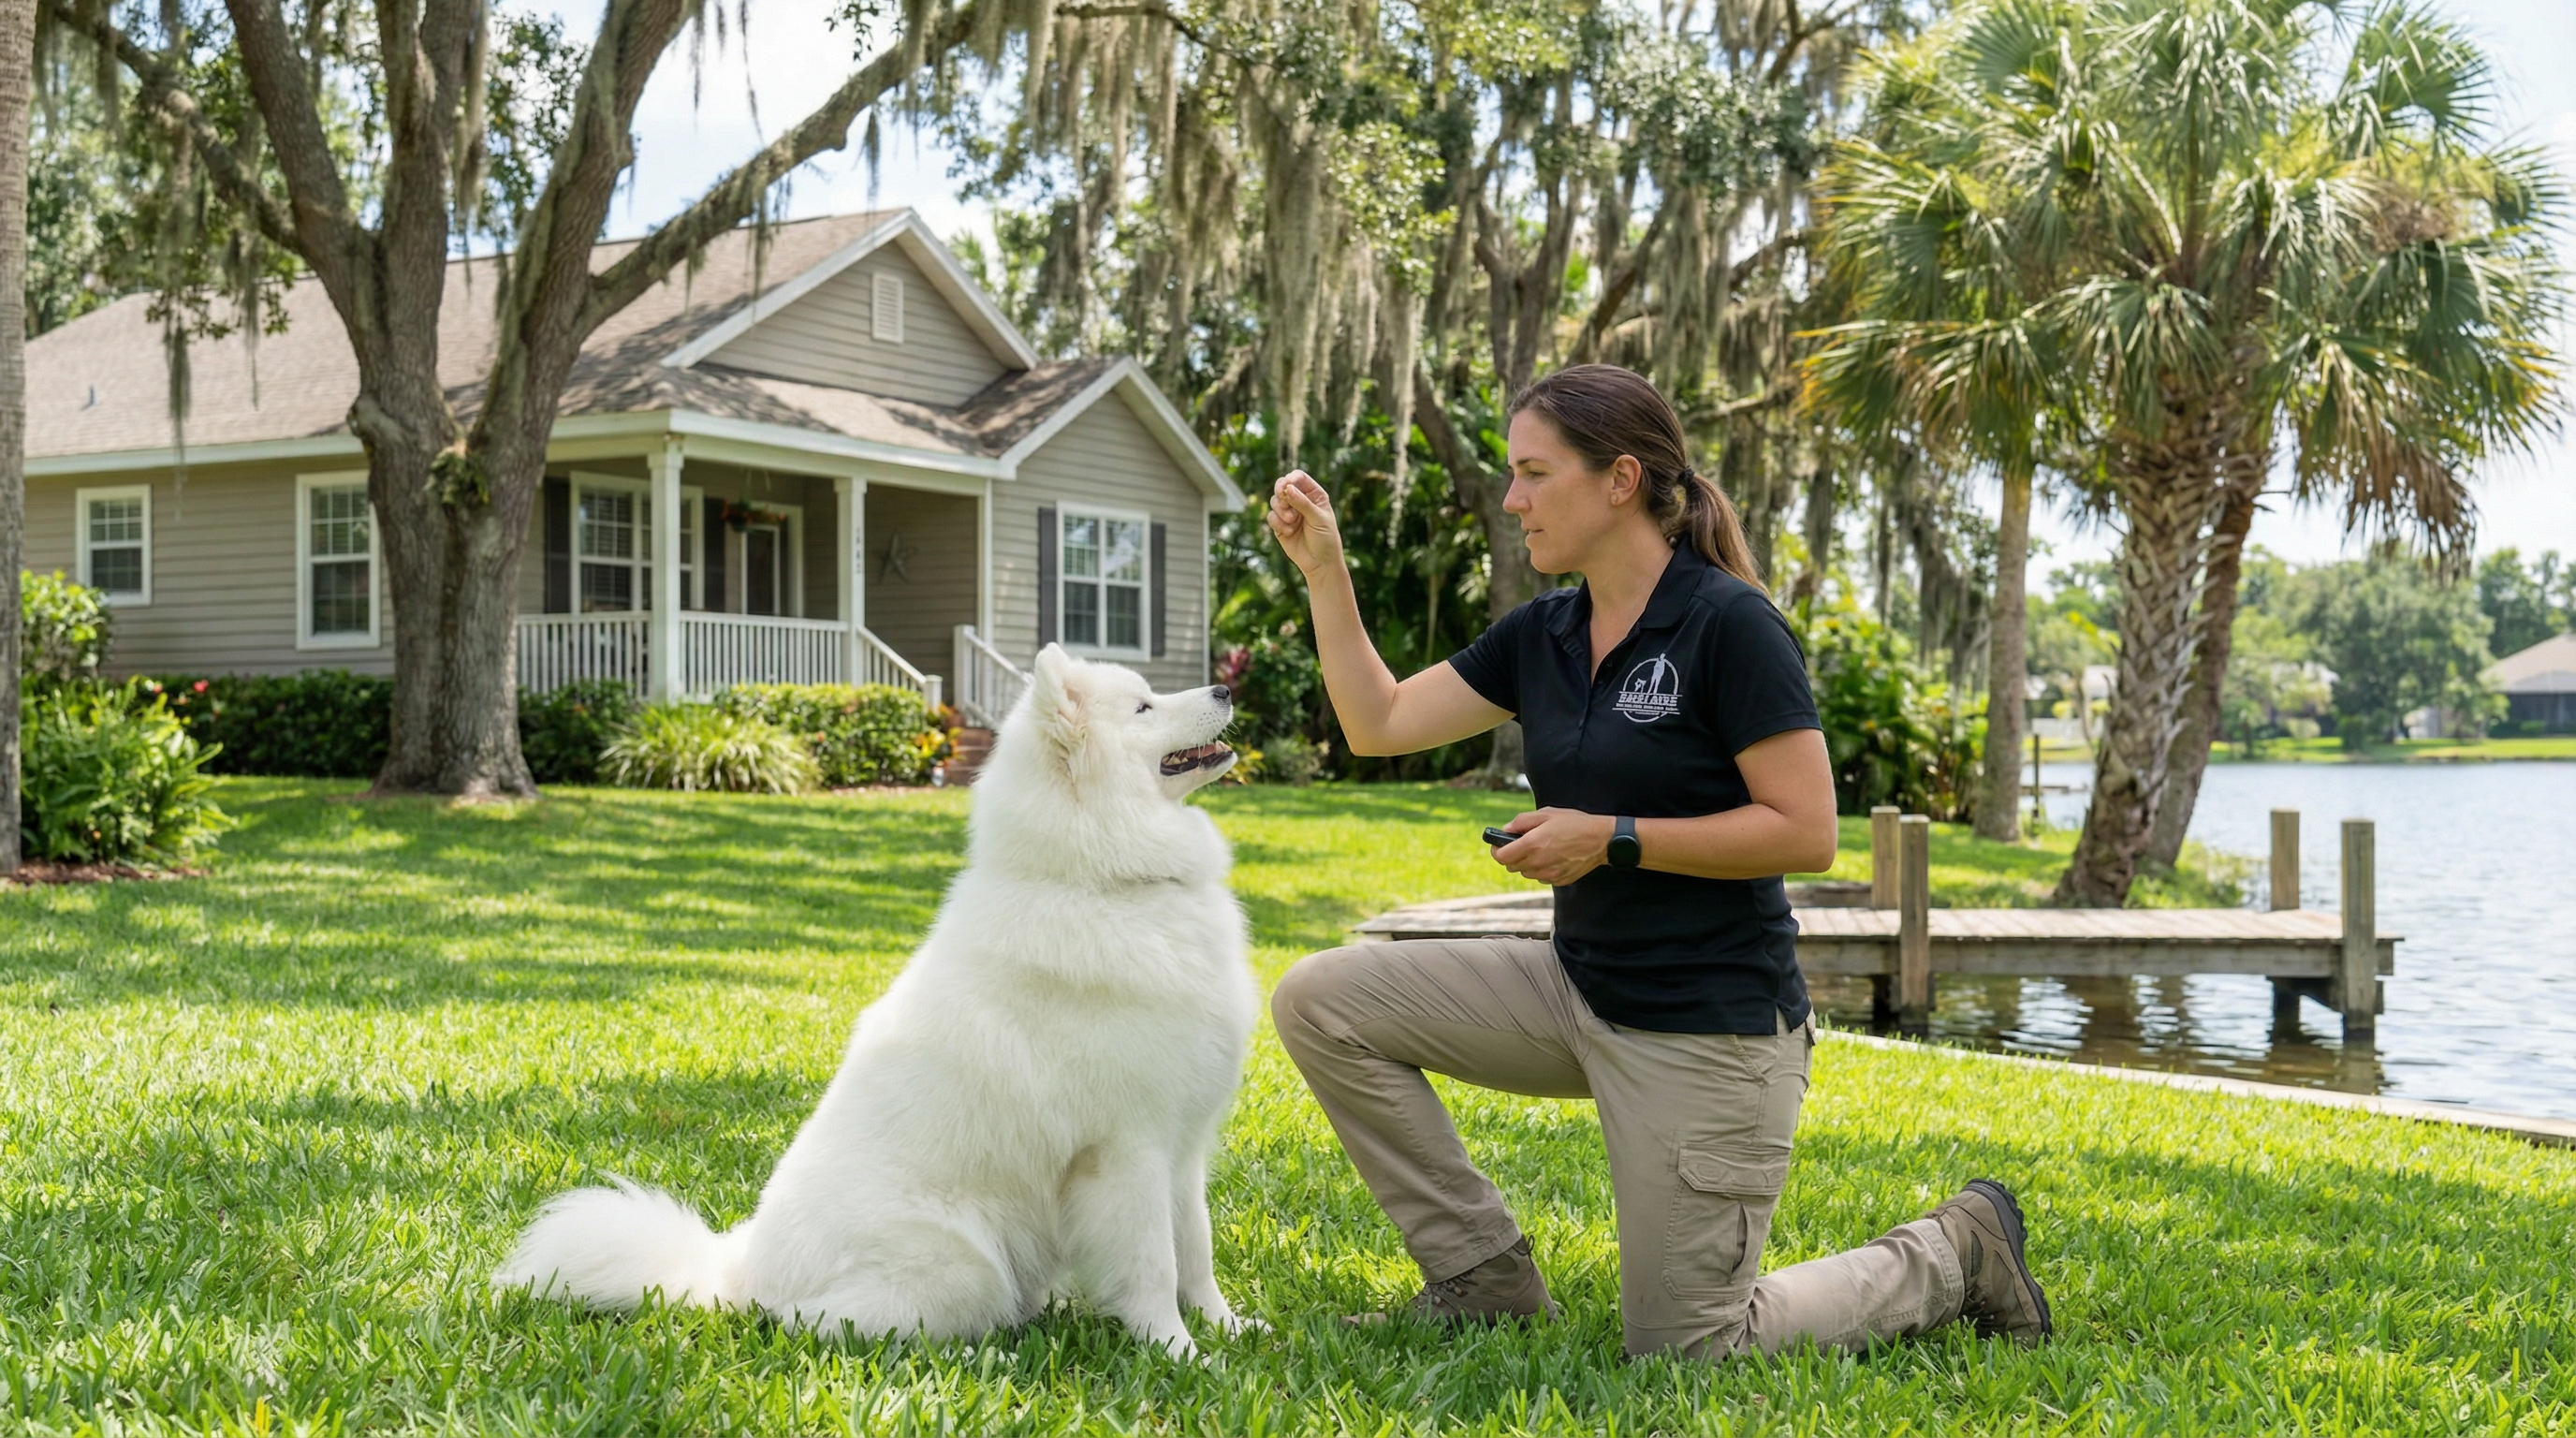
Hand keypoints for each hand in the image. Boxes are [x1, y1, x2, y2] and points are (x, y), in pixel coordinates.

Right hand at [1267, 471, 1344, 577]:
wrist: (1320, 563)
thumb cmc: (1325, 539)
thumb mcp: (1318, 519)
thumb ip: (1303, 503)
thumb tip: (1288, 488)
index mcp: (1314, 494)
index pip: (1299, 477)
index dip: (1291, 478)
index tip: (1287, 486)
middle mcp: (1300, 500)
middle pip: (1283, 485)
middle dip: (1281, 491)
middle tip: (1283, 499)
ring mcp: (1289, 512)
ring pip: (1275, 501)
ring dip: (1281, 510)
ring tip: (1291, 521)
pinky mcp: (1280, 525)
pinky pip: (1271, 517)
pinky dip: (1278, 523)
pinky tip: (1289, 532)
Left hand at [1490, 808, 1614, 885]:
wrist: (1601, 839)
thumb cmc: (1574, 823)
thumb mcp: (1546, 813)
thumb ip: (1522, 821)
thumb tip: (1506, 830)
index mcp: (1532, 844)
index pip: (1501, 857)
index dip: (1496, 850)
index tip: (1498, 844)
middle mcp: (1538, 863)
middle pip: (1511, 867)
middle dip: (1511, 856)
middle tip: (1520, 845)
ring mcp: (1549, 874)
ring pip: (1526, 873)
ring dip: (1527, 863)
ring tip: (1540, 849)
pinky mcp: (1559, 880)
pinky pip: (1541, 878)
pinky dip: (1541, 869)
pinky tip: (1553, 857)